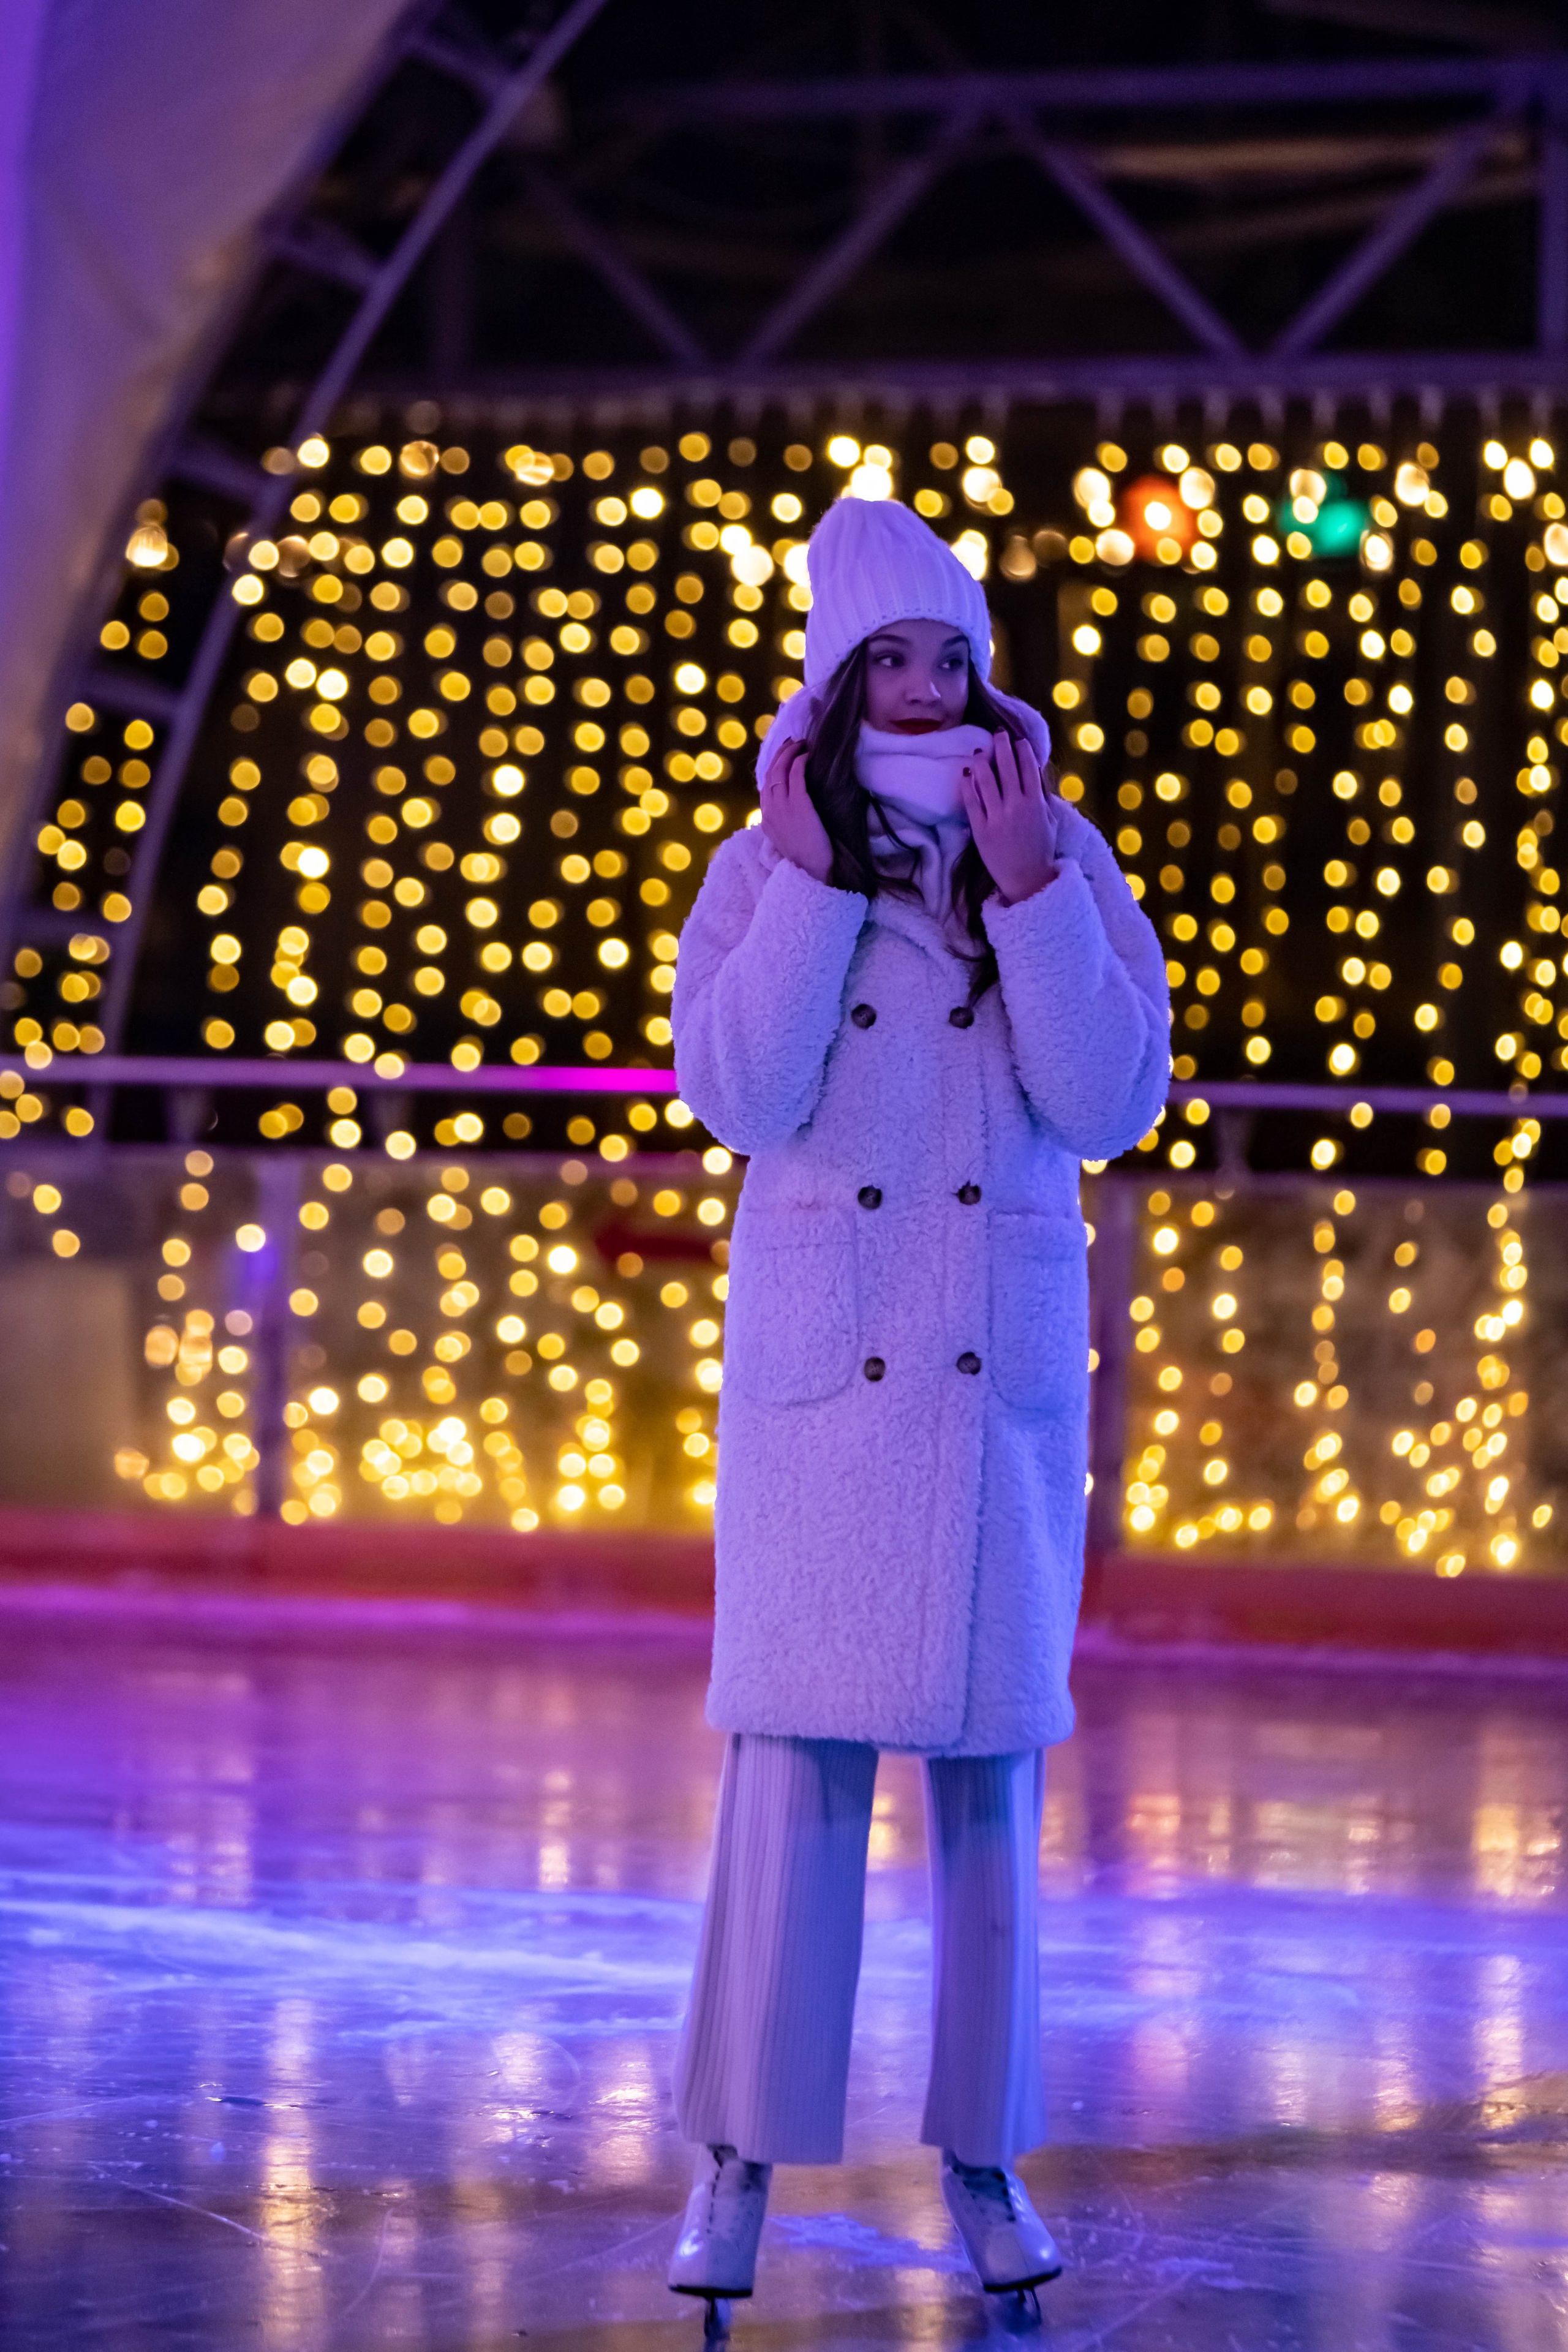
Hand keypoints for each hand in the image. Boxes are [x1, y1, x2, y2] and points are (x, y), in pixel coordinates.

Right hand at [760, 746, 833, 883]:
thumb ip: (783, 822)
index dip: (773, 766)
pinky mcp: (799, 805)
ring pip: (780, 771)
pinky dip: (799, 761)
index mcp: (765, 818)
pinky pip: (795, 775)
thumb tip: (789, 808)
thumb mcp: (787, 839)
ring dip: (790, 753)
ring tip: (801, 744)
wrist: (809, 872)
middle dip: (780, 754)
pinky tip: (806, 755)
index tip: (783, 755)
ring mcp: (782, 807)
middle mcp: (769, 810)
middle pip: (770, 773)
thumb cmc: (804, 859)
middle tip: (793, 742)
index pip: (765, 785)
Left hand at [961, 730, 1058, 904]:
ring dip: (982, 761)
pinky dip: (968, 785)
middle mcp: (1016, 807)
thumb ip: (1043, 799)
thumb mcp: (1050, 822)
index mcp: (1036, 804)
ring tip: (979, 751)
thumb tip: (1037, 777)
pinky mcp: (981, 830)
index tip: (1018, 740)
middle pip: (1008, 768)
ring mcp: (997, 818)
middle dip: (1002, 746)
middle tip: (997, 733)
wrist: (1027, 881)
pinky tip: (965, 773)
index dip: (1023, 751)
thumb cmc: (1041, 851)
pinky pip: (972, 802)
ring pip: (986, 780)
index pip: (1029, 768)